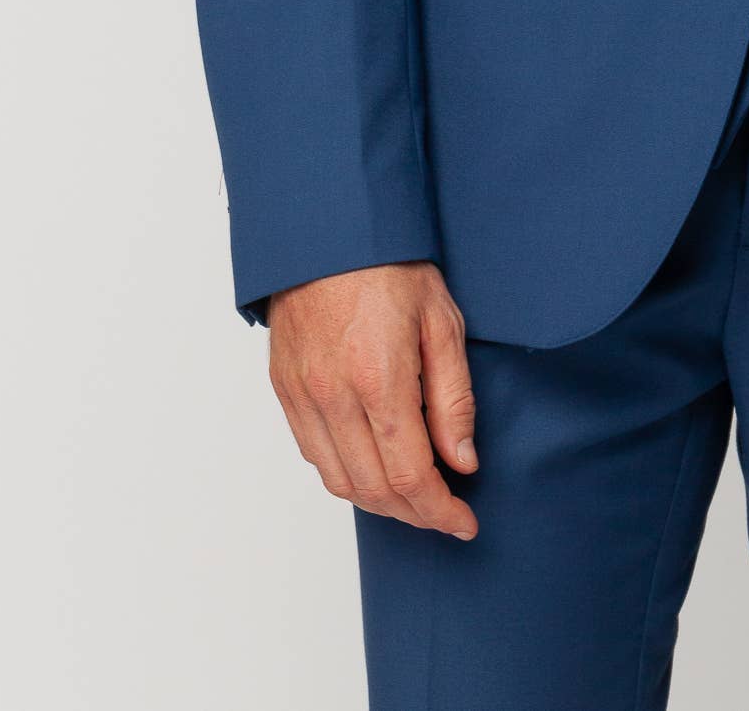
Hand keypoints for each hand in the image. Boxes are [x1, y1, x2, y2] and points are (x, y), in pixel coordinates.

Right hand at [266, 259, 478, 538]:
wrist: (328, 228)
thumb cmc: (391, 265)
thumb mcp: (442, 322)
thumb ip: (453, 399)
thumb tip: (462, 462)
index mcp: (378, 378)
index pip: (409, 475)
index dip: (440, 511)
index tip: (464, 522)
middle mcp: (333, 396)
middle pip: (373, 490)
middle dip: (415, 513)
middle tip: (446, 513)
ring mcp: (302, 395)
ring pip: (339, 481)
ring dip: (379, 502)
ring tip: (414, 496)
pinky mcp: (284, 389)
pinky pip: (313, 454)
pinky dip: (345, 475)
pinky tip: (373, 466)